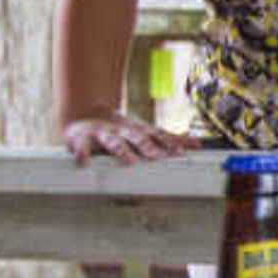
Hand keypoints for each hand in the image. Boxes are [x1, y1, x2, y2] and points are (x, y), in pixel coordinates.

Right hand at [62, 111, 189, 164]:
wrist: (83, 115)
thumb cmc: (119, 129)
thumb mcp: (142, 131)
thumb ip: (167, 139)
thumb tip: (197, 145)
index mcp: (136, 129)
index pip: (156, 135)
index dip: (169, 143)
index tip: (182, 153)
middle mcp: (121, 129)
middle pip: (136, 136)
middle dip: (147, 146)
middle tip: (157, 157)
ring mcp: (101, 132)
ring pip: (112, 141)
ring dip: (121, 150)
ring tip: (129, 160)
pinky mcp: (79, 137)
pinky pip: (80, 146)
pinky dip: (82, 153)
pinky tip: (84, 162)